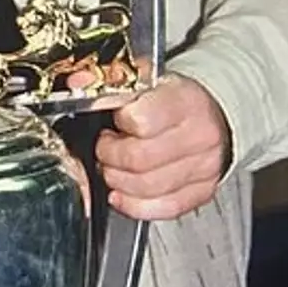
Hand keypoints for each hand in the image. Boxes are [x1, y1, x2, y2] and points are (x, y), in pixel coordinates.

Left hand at [95, 72, 230, 220]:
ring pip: (148, 188)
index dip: (120, 123)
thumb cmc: (173, 98)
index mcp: (184, 102)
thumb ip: (110, 80)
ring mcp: (203, 167)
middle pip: (139, 159)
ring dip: (118, 179)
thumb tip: (78, 81)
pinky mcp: (202, 191)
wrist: (209, 114)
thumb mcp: (145, 78)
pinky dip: (135, 205)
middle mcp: (199, 136)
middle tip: (106, 146)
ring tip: (114, 164)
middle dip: (109, 155)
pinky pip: (165, 208)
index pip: (141, 121)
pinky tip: (122, 192)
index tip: (116, 119)